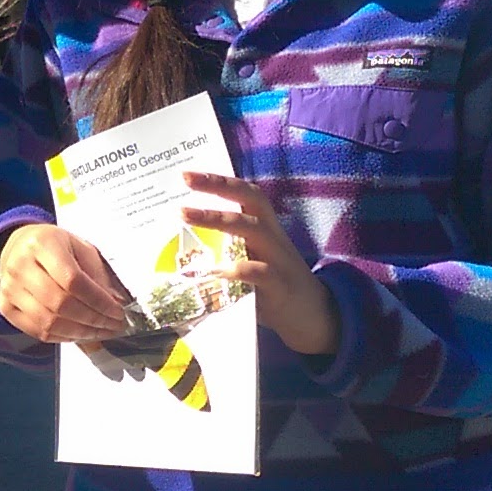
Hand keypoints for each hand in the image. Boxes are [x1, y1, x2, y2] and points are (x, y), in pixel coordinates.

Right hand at [0, 223, 133, 343]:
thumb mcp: (81, 249)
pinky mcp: (6, 307)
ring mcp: (9, 288)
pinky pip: (38, 332)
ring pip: (49, 322)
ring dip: (81, 333)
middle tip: (114, 327)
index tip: (118, 313)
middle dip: (93, 320)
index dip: (99, 301)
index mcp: (42, 244)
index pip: (73, 280)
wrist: (19, 246)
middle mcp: (19, 265)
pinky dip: (64, 338)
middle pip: (60, 304)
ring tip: (101, 333)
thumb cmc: (57, 247)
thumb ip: (98, 276)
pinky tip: (81, 335)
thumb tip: (116, 306)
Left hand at [180, 171, 338, 356]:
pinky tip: (214, 270)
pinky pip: (260, 272)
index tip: (187, 174)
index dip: (219, 180)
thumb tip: (179, 252)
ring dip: (217, 218)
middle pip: (250, 200)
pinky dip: (238, 270)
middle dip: (217, 186)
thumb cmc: (272, 287)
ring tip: (185, 215)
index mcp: (266, 227)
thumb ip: (226, 251)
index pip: (246, 194)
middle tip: (185, 179)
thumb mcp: (251, 261)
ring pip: (253, 228)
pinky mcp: (281, 286)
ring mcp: (279, 259)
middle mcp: (273, 237)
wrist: (312, 316)